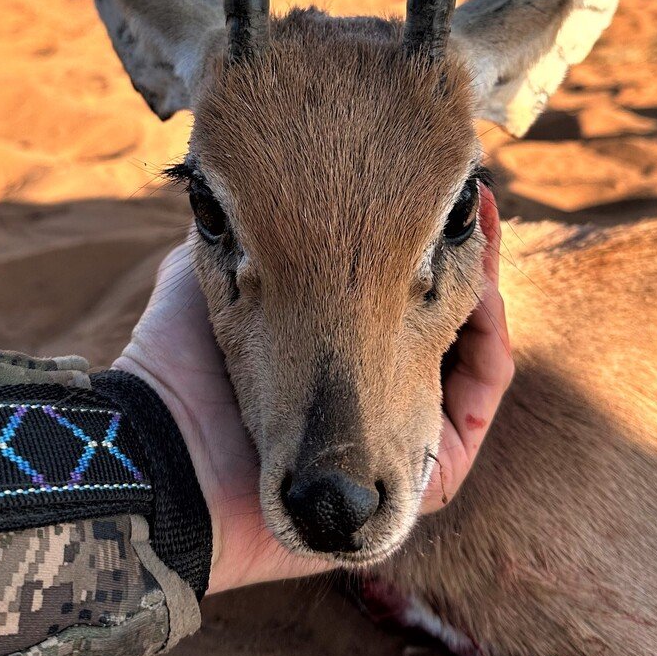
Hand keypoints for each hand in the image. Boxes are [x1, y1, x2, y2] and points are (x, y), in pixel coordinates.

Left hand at [115, 188, 513, 595]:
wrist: (167, 452)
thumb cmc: (178, 365)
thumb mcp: (210, 274)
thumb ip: (248, 231)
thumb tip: (267, 176)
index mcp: (329, 354)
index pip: (397, 294)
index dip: (424, 243)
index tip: (441, 188)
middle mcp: (368, 395)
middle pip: (443, 323)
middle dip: (467, 258)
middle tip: (480, 202)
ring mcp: (397, 437)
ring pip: (468, 362)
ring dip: (485, 297)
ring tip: (483, 241)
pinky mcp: (417, 479)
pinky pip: (475, 412)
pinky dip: (489, 354)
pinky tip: (484, 300)